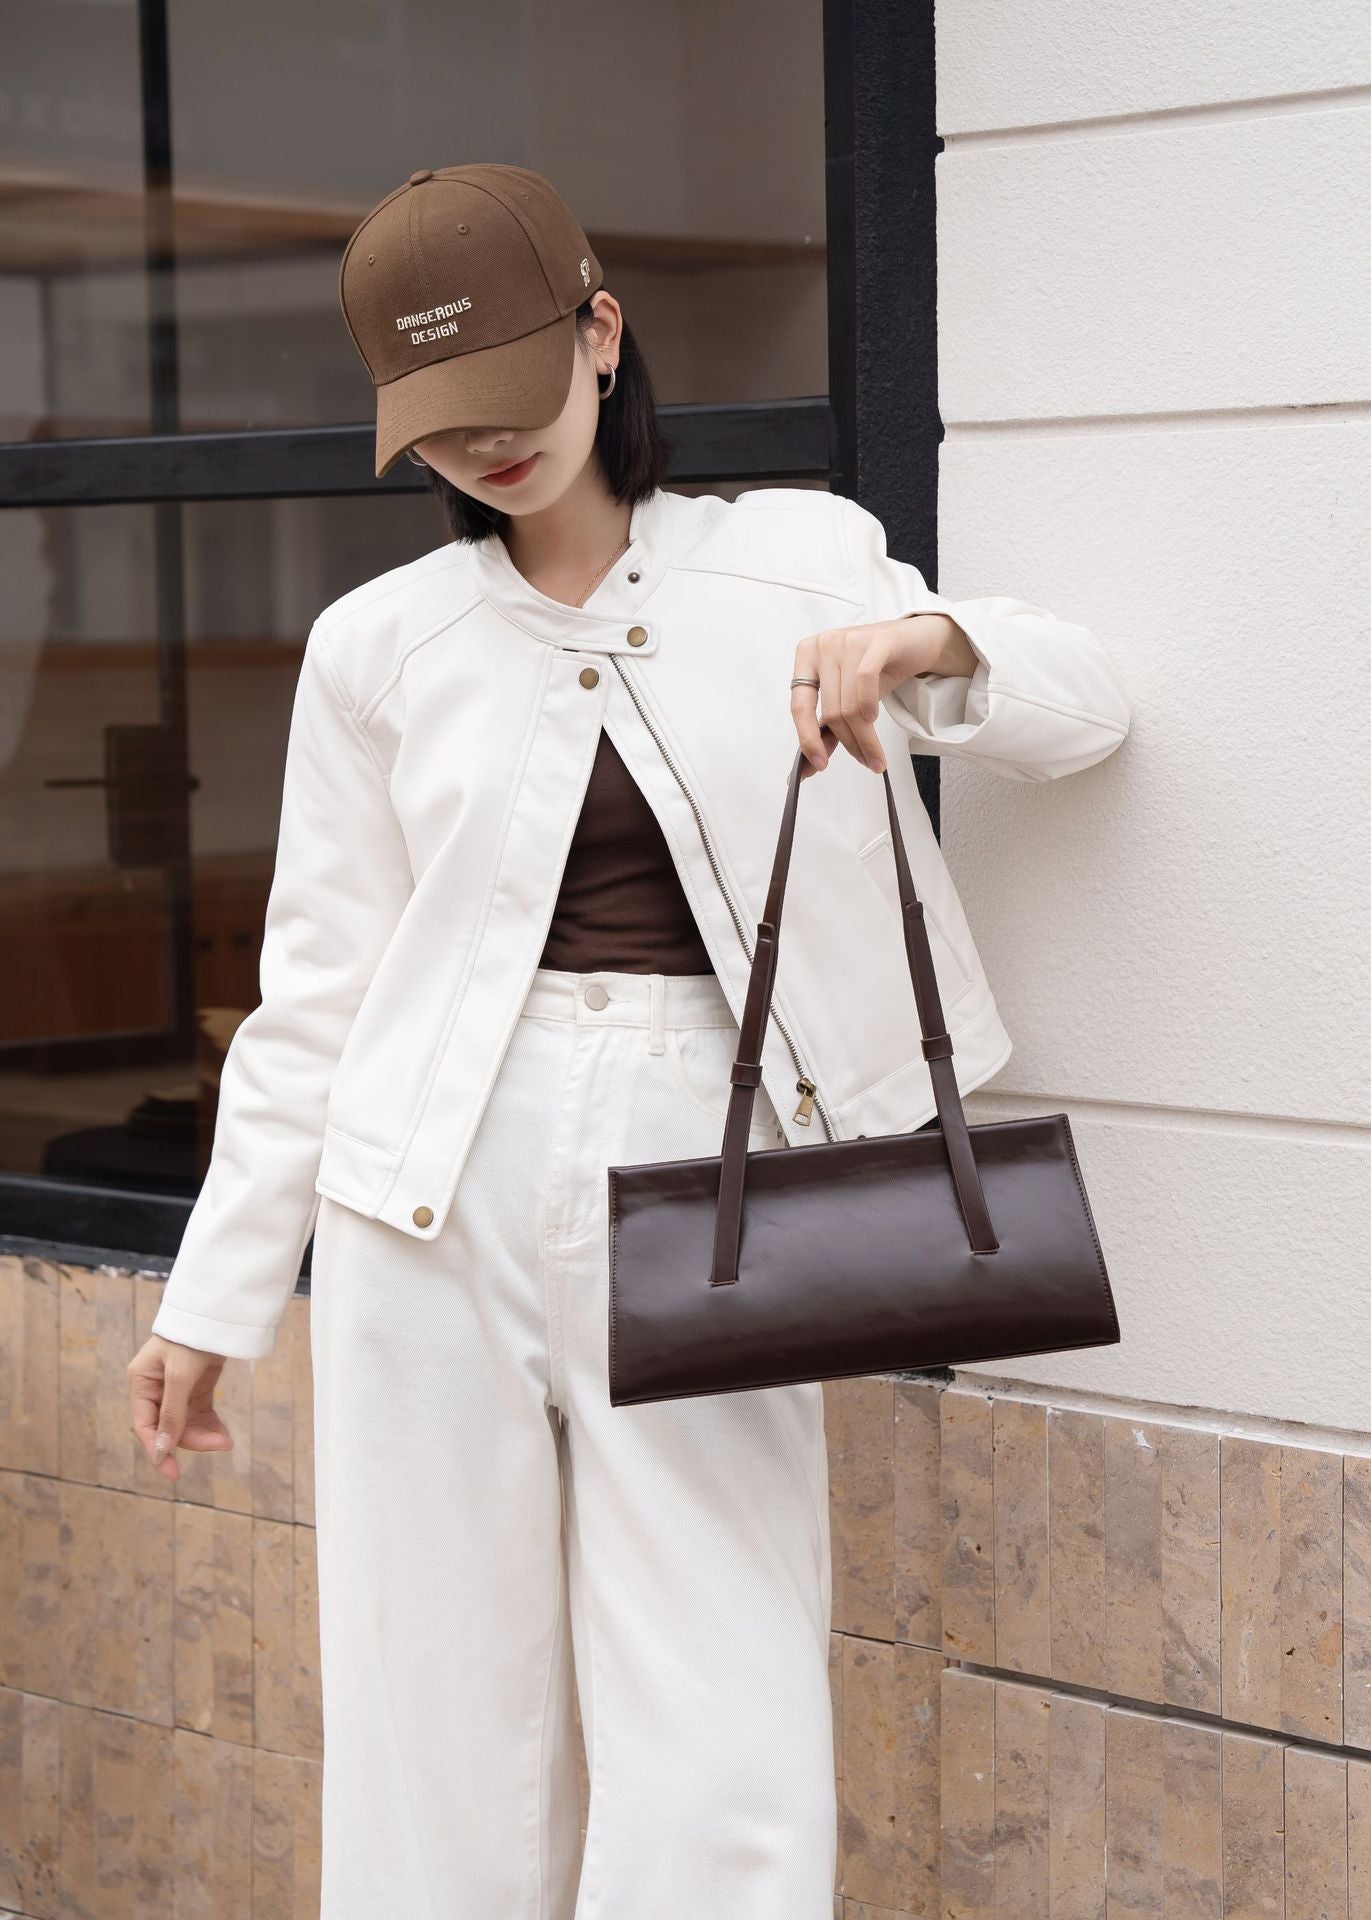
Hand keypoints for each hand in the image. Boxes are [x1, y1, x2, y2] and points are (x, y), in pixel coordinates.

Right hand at [127, 1336, 236, 1483]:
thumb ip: (171, 1413)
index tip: (171, 1474)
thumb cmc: (191, 1337)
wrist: (218, 1312)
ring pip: (186, 1424)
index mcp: (141, 1382)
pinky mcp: (197, 1387)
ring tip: (226, 1441)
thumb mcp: (180, 1375)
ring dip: (205, 1435)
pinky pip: (201, 1414)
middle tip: (220, 1445)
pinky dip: (211, 1425)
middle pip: (169, 1427)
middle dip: (192, 1440)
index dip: (157, 1450)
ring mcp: (177, 1388)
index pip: (145, 1425)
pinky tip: (223, 1434)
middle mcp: (156, 1388)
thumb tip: (161, 1451)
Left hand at [790, 612, 965, 778]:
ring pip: (850, 704)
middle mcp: (823, 645)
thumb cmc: (878, 669)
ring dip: (865, 736)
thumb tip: (807, 768)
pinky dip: (869, 706)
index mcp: (807, 656)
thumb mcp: (848, 698)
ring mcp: (848, 640)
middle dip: (850, 743)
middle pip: (830, 710)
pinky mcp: (876, 640)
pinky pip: (865, 680)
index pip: (799, 706)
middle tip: (866, 762)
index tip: (820, 765)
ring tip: (875, 754)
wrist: (915, 641)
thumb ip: (827, 729)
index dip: (808, 739)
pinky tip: (874, 718)